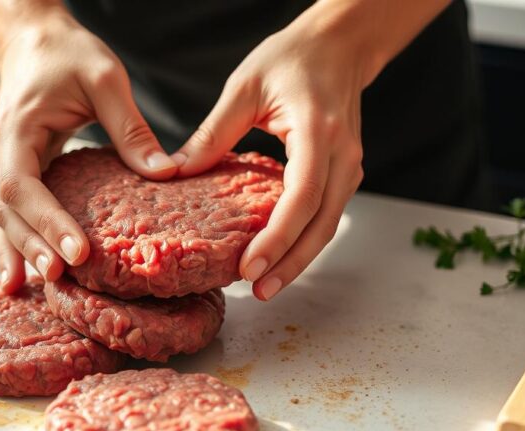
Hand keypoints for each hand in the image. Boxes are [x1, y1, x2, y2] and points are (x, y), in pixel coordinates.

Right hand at [0, 10, 176, 292]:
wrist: (33, 40)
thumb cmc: (68, 54)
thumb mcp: (106, 79)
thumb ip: (131, 129)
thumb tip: (166, 174)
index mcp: (16, 131)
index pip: (23, 186)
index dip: (48, 223)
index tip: (78, 252)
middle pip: (8, 212)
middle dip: (33, 248)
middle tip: (62, 278)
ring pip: (3, 220)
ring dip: (19, 254)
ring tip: (32, 291)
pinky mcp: (8, 175)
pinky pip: (8, 217)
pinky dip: (13, 246)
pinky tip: (19, 278)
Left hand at [174, 4, 371, 300]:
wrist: (340, 45)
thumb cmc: (291, 59)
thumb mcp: (244, 88)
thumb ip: (212, 134)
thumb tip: (174, 172)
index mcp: (318, 132)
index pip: (302, 195)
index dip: (278, 236)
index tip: (251, 264)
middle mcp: (343, 155)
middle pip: (322, 224)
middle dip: (291, 262)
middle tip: (257, 291)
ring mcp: (350, 166)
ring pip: (328, 226)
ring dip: (299, 259)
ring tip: (264, 285)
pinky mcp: (345, 174)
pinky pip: (326, 216)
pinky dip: (304, 240)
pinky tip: (277, 257)